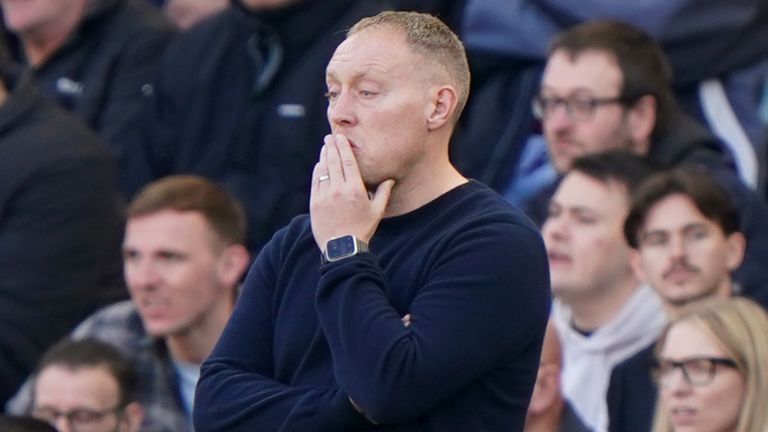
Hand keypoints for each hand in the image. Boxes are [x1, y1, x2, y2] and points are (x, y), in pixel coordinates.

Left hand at [310, 134, 394, 249]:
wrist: (342, 247)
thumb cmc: (362, 229)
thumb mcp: (377, 212)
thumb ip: (383, 193)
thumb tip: (390, 180)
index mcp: (355, 190)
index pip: (348, 162)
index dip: (344, 147)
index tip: (341, 137)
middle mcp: (339, 190)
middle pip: (334, 161)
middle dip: (332, 147)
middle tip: (331, 137)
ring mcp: (325, 196)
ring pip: (323, 169)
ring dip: (324, 156)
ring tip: (326, 147)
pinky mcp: (315, 203)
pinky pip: (315, 181)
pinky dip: (318, 170)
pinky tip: (320, 164)